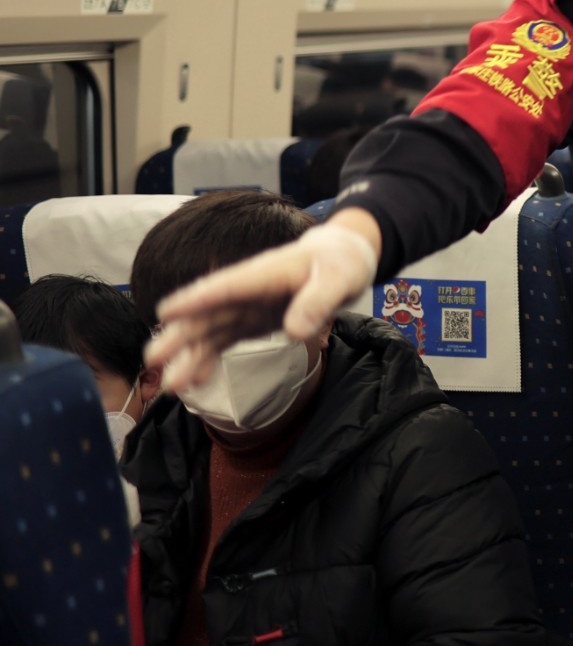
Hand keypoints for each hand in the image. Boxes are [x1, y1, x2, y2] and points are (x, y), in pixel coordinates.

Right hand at [146, 213, 379, 389]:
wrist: (344, 259)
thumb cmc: (340, 263)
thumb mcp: (338, 280)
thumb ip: (317, 303)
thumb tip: (293, 332)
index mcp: (264, 274)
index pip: (226, 287)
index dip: (196, 298)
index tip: (165, 312)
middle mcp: (248, 291)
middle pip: (209, 313)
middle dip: (181, 335)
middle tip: (154, 358)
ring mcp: (248, 307)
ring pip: (212, 331)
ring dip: (190, 355)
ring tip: (171, 386)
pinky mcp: (253, 321)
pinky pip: (226, 341)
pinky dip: (210, 358)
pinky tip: (195, 381)